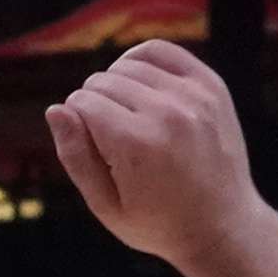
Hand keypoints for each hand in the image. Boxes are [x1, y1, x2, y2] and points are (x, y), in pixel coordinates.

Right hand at [44, 39, 268, 271]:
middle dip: (92, 105)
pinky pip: (162, 51)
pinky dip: (140, 60)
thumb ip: (76, 156)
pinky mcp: (210, 86)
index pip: (81, 102)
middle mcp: (167, 113)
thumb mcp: (104, 205)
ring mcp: (194, 96)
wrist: (222, 225)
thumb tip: (55, 110)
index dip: (74, 124)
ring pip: (127, 64)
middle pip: (102, 82)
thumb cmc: (156, 222)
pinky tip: (136, 82)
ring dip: (115, 85)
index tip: (89, 148)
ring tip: (123, 115)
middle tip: (108, 139)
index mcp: (137, 144)